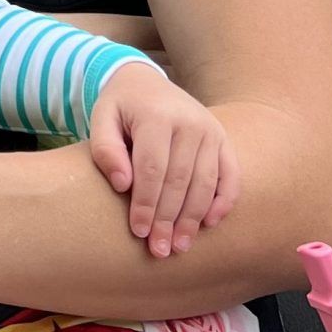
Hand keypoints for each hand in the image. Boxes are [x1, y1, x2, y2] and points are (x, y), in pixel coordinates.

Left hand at [86, 60, 239, 257]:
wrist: (144, 81)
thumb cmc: (121, 108)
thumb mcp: (101, 119)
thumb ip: (106, 150)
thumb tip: (123, 185)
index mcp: (156, 114)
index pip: (152, 168)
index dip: (146, 204)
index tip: (139, 232)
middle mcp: (189, 121)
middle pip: (180, 181)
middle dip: (168, 220)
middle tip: (159, 250)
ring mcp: (210, 129)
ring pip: (205, 183)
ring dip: (193, 219)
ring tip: (180, 246)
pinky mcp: (223, 139)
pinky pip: (230, 175)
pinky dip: (223, 201)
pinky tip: (209, 224)